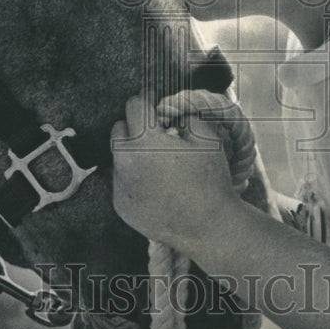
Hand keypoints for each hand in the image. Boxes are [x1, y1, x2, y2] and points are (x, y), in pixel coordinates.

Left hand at [111, 92, 240, 252]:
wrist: (209, 228)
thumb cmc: (210, 181)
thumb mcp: (207, 137)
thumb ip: (187, 115)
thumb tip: (174, 110)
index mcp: (145, 141)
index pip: (134, 105)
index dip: (147, 100)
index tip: (155, 103)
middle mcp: (125, 161)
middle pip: (119, 129)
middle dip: (136, 126)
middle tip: (157, 134)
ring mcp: (120, 186)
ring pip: (119, 156)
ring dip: (133, 153)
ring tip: (159, 163)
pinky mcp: (120, 206)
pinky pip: (121, 181)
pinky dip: (134, 178)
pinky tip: (156, 185)